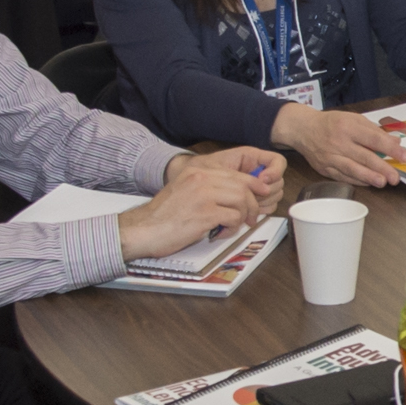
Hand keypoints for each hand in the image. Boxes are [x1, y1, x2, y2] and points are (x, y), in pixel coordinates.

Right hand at [117, 147, 279, 260]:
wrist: (144, 229)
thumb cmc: (164, 215)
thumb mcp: (185, 191)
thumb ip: (208, 187)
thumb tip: (237, 193)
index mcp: (197, 171)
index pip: (236, 173)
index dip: (254, 185)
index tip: (261, 195)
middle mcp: (201, 179)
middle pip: (243, 186)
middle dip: (252, 203)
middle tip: (251, 217)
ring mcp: (204, 195)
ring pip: (242, 200)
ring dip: (243, 216)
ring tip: (234, 226)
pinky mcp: (205, 214)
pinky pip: (233, 217)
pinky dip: (232, 228)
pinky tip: (220, 232)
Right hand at [272, 103, 405, 186]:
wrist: (303, 129)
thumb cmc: (332, 123)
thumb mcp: (354, 119)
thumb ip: (374, 131)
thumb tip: (395, 142)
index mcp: (348, 127)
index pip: (373, 139)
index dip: (390, 149)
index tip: (404, 156)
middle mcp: (339, 142)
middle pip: (364, 156)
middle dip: (382, 168)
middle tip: (396, 177)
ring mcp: (331, 157)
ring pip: (352, 169)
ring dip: (369, 177)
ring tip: (383, 183)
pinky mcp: (325, 169)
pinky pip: (343, 177)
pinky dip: (357, 181)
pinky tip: (369, 183)